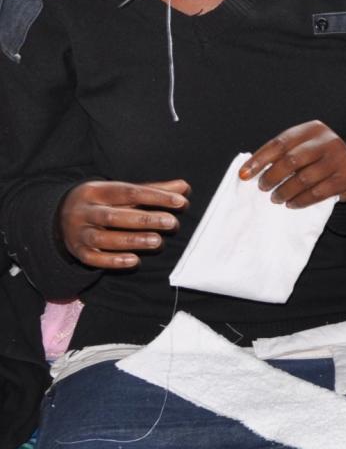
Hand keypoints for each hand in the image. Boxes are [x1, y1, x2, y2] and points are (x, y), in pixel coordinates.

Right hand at [58, 179, 189, 269]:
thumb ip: (153, 191)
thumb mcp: (121, 193)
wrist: (59, 218)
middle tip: (172, 222)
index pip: (128, 191)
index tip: (180, 201)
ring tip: (158, 241)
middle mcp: (85, 211)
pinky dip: (114, 261)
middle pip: (115, 216)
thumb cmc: (102, 203)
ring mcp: (80, 233)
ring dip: (132, 240)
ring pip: (104, 238)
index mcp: (97, 191)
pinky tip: (135, 261)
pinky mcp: (79, 252)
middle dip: (145, 219)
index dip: (155, 196)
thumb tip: (184, 188)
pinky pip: (94, 259)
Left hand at [239, 122, 345, 207]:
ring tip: (276, 198)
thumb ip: (285, 152)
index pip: (279, 143)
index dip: (259, 160)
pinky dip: (301, 200)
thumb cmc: (321, 158)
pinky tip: (291, 204)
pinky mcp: (345, 179)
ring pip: (304, 179)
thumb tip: (252, 169)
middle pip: (291, 160)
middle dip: (272, 176)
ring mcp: (338, 160)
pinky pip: (317, 193)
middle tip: (263, 187)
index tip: (244, 174)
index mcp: (312, 129)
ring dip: (285, 191)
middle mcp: (327, 141)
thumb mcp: (305, 147)